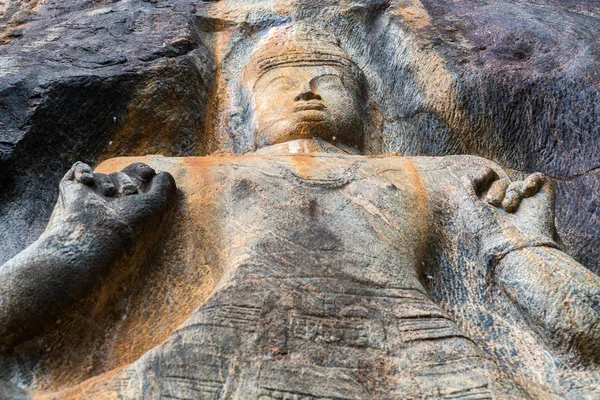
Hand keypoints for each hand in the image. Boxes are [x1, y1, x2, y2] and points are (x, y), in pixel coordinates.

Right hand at [47, 161, 175, 243]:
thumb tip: (162, 173)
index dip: (143, 171)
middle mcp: (110, 204)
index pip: (136, 178)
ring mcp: (90, 197)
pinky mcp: (72, 190)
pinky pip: (78, 167)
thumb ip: (165, 187)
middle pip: (121, 174)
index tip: (149, 173)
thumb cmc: (130, 223)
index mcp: (130, 207)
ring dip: (107, 182)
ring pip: (103, 174)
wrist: (96, 235)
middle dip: (127, 181)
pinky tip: (87, 182)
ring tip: (107, 195)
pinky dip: (83, 170)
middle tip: (128, 194)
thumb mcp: (157, 206)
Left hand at [458, 168, 557, 267]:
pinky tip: (527, 191)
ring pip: (517, 184)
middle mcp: (507, 208)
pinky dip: (533, 180)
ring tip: (510, 209)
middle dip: (496, 189)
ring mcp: (526, 205)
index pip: (487, 183)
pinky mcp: (543, 202)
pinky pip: (540, 179)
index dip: (485, 176)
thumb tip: (468, 175)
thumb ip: (466, 188)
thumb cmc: (486, 230)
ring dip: (512, 192)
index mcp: (489, 210)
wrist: (514, 249)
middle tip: (494, 204)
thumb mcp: (468, 207)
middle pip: (501, 182)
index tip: (483, 179)